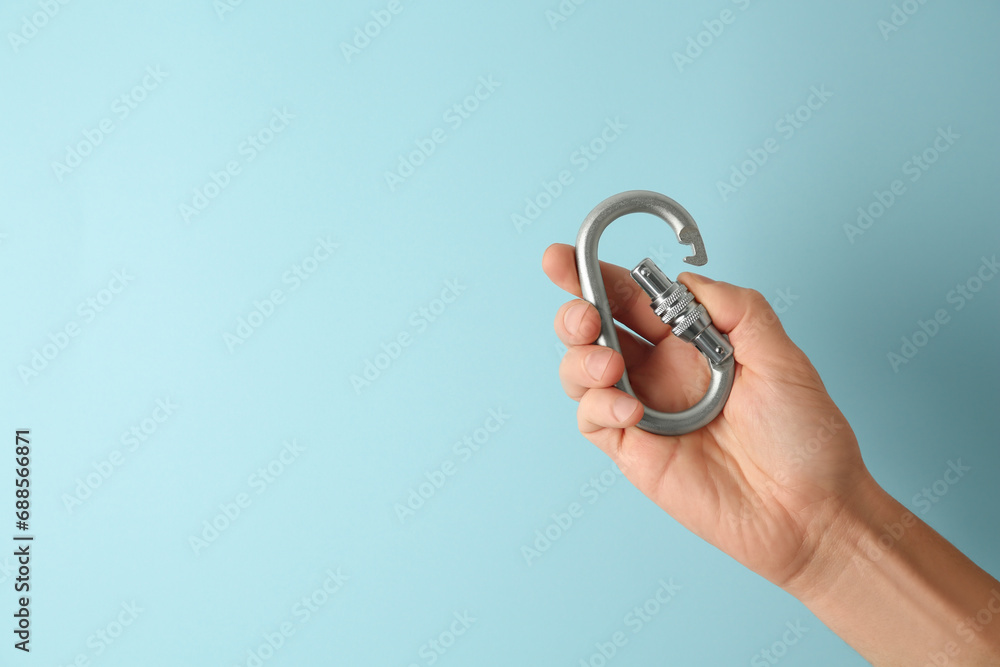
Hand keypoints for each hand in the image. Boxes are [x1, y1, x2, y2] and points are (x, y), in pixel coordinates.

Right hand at [543, 242, 873, 591]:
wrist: (812, 513)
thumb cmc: (807, 438)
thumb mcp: (783, 357)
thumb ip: (736, 307)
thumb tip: (683, 280)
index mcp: (690, 341)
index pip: (630, 297)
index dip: (592, 272)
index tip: (563, 256)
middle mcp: (659, 370)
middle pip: (592, 327)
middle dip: (574, 310)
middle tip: (586, 316)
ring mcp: (642, 410)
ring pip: (579, 370)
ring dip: (581, 358)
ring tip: (610, 365)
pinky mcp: (633, 450)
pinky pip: (592, 418)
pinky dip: (598, 405)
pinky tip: (630, 410)